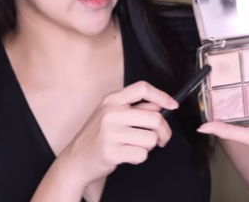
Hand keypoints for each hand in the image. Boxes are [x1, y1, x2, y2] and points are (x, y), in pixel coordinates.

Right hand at [57, 81, 178, 187]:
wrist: (75, 160)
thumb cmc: (96, 137)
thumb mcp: (111, 115)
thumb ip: (135, 108)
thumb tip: (159, 106)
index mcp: (111, 100)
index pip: (142, 88)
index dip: (162, 96)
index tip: (173, 105)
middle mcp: (110, 113)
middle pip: (155, 118)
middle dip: (163, 132)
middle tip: (161, 138)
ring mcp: (110, 133)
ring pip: (151, 139)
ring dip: (148, 146)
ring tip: (133, 146)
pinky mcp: (112, 152)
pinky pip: (142, 155)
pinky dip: (139, 158)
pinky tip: (126, 155)